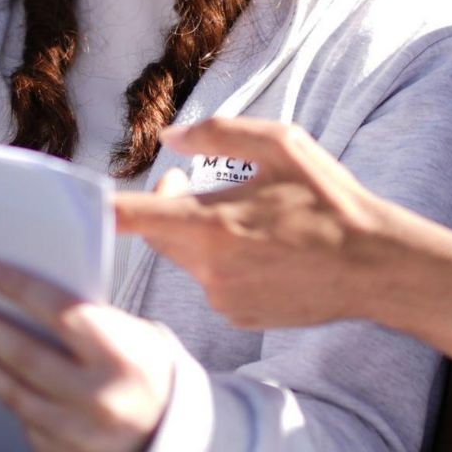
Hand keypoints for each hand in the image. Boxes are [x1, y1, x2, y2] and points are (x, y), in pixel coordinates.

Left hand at [0, 260, 174, 451]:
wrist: (170, 429)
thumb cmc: (149, 371)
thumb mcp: (131, 334)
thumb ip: (86, 318)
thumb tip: (26, 296)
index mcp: (118, 355)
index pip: (58, 311)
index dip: (17, 288)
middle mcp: (97, 396)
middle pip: (23, 354)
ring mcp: (78, 431)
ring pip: (14, 393)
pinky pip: (24, 421)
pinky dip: (6, 394)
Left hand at [114, 118, 398, 330]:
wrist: (374, 265)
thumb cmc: (330, 200)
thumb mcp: (283, 145)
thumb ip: (220, 133)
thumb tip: (171, 136)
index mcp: (212, 224)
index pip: (136, 218)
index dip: (102, 210)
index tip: (77, 206)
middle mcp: (209, 268)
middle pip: (158, 237)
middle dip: (165, 209)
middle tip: (192, 184)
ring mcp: (223, 299)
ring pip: (187, 260)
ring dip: (199, 238)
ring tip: (245, 219)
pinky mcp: (238, 317)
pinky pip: (212, 285)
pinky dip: (223, 266)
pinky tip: (262, 253)